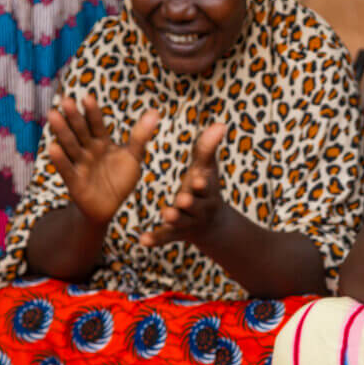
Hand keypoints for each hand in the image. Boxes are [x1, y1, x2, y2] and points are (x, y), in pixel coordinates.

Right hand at [47, 95, 158, 225]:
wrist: (108, 206)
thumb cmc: (120, 178)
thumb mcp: (133, 156)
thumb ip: (141, 136)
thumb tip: (155, 111)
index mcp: (102, 142)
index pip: (97, 124)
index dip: (93, 112)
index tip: (87, 97)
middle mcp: (88, 150)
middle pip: (81, 131)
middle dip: (74, 117)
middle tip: (65, 100)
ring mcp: (80, 165)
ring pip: (71, 146)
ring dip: (62, 131)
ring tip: (53, 115)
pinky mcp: (75, 182)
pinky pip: (67, 169)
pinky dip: (60, 159)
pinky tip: (53, 147)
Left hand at [141, 123, 225, 247]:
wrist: (212, 224)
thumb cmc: (205, 187)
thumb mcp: (207, 168)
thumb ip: (208, 148)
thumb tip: (221, 124)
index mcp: (207, 189)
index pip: (207, 185)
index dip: (203, 183)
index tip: (198, 178)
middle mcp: (200, 207)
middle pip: (196, 205)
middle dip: (190, 202)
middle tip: (182, 199)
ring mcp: (188, 222)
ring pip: (182, 221)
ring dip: (175, 218)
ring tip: (167, 214)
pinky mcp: (176, 234)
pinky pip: (165, 237)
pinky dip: (155, 239)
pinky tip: (143, 240)